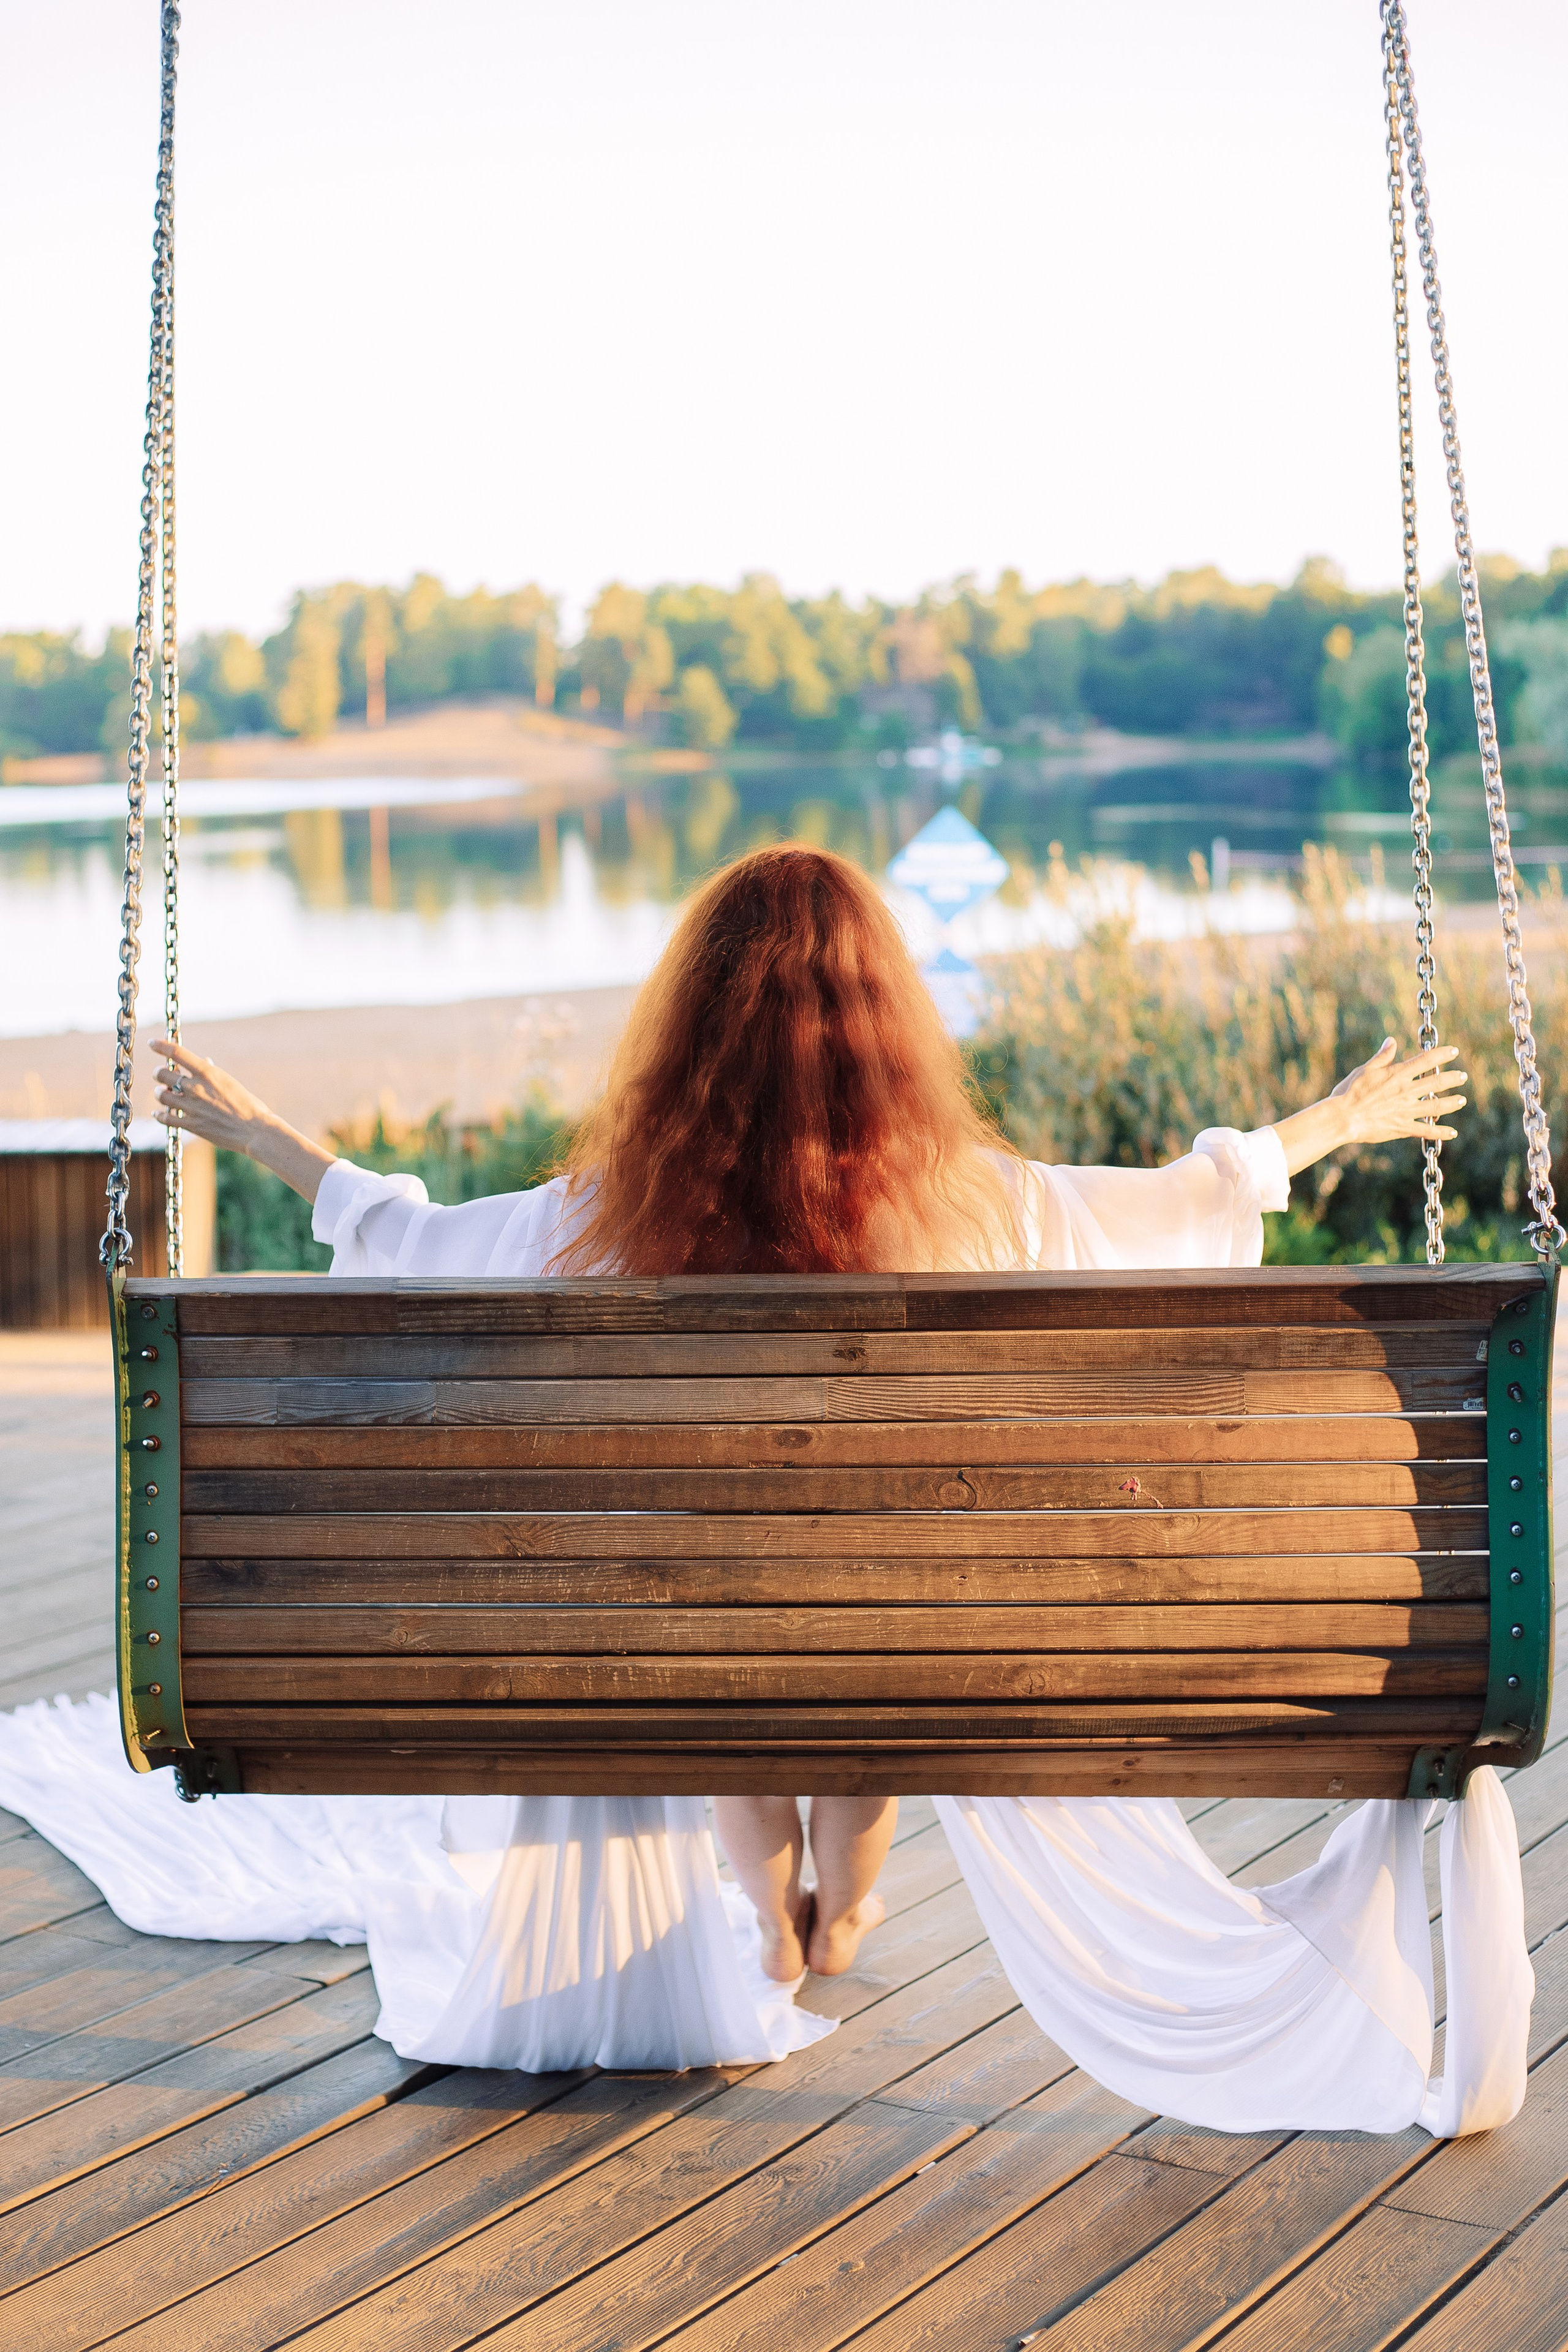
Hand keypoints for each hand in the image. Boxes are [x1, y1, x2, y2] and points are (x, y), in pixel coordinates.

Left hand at [153, 1039, 277, 1154]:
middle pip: (162, 1074)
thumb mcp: (230, 1082)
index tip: (151, 1043)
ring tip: (164, 1093)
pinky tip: (159, 1113)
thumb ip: (213, 1073)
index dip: (160, 1046)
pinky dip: (159, 1114)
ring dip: (160, 1093)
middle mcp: (196, 1088)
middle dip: (159, 1073)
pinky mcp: (191, 1125)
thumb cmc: (248, 1105)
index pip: (177, 1053)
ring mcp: (191, 1107)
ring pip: (161, 1095)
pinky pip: (165, 1118)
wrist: (254, 1131)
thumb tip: (203, 1062)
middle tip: (161, 1075)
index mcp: (207, 1073)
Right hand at [1329, 1037, 1466, 1146]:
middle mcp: (1406, 1091)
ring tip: (1462, 1100)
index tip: (1454, 1051)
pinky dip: (1441, 1133)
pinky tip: (1452, 1133)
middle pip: (1436, 1082)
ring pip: (1437, 1106)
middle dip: (1453, 1078)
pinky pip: (1427, 1130)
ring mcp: (1406, 1110)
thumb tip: (1392, 1041)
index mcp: (1397, 1075)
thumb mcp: (1365, 1070)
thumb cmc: (1350, 1092)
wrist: (1343, 1118)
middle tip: (1463, 1076)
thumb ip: (1382, 1057)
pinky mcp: (1403, 1128)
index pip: (1426, 1061)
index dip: (1442, 1054)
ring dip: (1452, 1103)